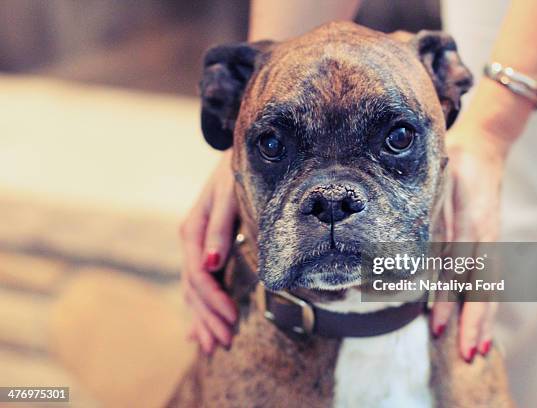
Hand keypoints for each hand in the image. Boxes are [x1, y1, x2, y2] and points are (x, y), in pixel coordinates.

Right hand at [180, 149, 238, 353]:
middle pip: (194, 289)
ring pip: (194, 291)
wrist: (241, 154)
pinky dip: (199, 309)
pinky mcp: (206, 249)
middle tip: (224, 345)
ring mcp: (197, 247)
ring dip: (202, 319)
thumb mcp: (228, 195)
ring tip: (211, 347)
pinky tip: (196, 330)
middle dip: (208, 319)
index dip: (213, 301)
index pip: (199, 275)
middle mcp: (191, 242)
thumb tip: (212, 264)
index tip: (230, 321)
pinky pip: (199, 284)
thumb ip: (220, 229)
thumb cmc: (237, 171)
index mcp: (193, 230)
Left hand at [430, 122, 507, 361]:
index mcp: (470, 225)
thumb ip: (435, 218)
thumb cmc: (454, 162)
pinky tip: (476, 318)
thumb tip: (421, 255)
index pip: (460, 275)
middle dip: (472, 324)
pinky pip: (488, 274)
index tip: (441, 330)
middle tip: (466, 356)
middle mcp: (482, 238)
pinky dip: (484, 298)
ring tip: (476, 349)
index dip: (452, 305)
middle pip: (480, 287)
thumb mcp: (439, 183)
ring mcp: (488, 240)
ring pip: (487, 285)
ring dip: (481, 319)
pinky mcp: (487, 240)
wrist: (482, 147)